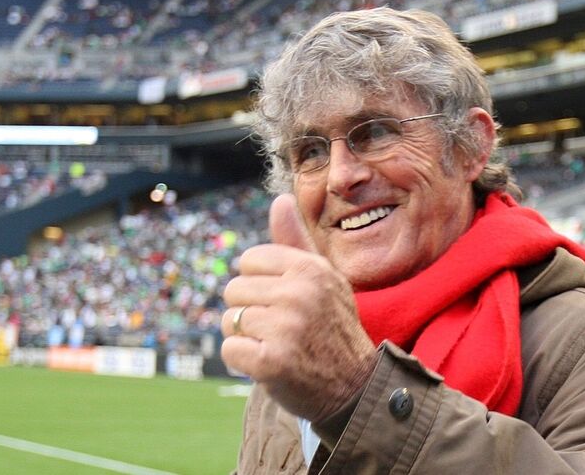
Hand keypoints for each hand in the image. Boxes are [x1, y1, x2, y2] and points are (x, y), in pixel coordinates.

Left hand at [220, 194, 377, 421]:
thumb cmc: (331, 327)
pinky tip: (270, 364)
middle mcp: (299, 293)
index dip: (261, 284)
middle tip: (282, 329)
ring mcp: (286, 328)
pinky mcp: (271, 362)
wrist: (354, 386)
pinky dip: (243, 361)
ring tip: (277, 345)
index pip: (249, 260)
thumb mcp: (323, 279)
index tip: (285, 302)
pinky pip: (230, 349)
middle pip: (234, 289)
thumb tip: (279, 199)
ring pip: (230, 319)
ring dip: (246, 336)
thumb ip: (296, 242)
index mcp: (311, 268)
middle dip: (251, 310)